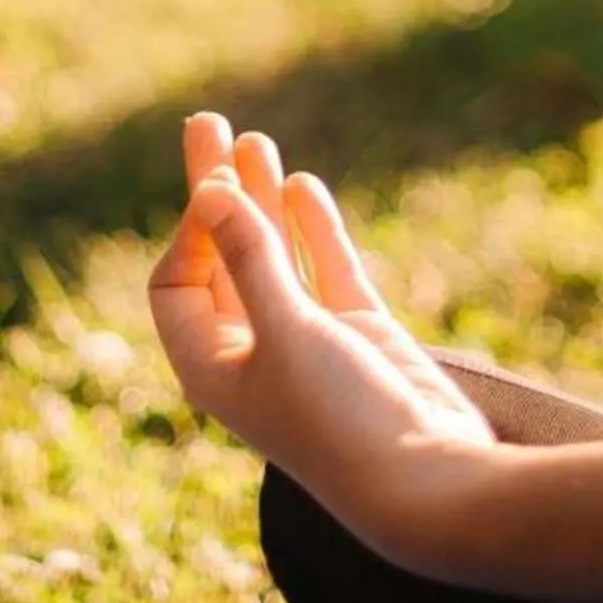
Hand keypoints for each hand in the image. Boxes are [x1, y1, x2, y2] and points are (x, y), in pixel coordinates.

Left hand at [150, 114, 496, 561]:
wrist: (426, 482)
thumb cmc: (339, 417)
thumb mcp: (285, 330)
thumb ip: (249, 258)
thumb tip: (206, 189)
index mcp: (213, 368)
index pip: (177, 282)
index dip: (189, 228)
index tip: (214, 185)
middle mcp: (253, 353)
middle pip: (218, 258)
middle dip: (213, 192)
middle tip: (205, 120)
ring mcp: (308, 342)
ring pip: (275, 256)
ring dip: (262, 199)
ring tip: (256, 138)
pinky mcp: (358, 334)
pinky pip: (326, 269)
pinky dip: (312, 229)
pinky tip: (300, 185)